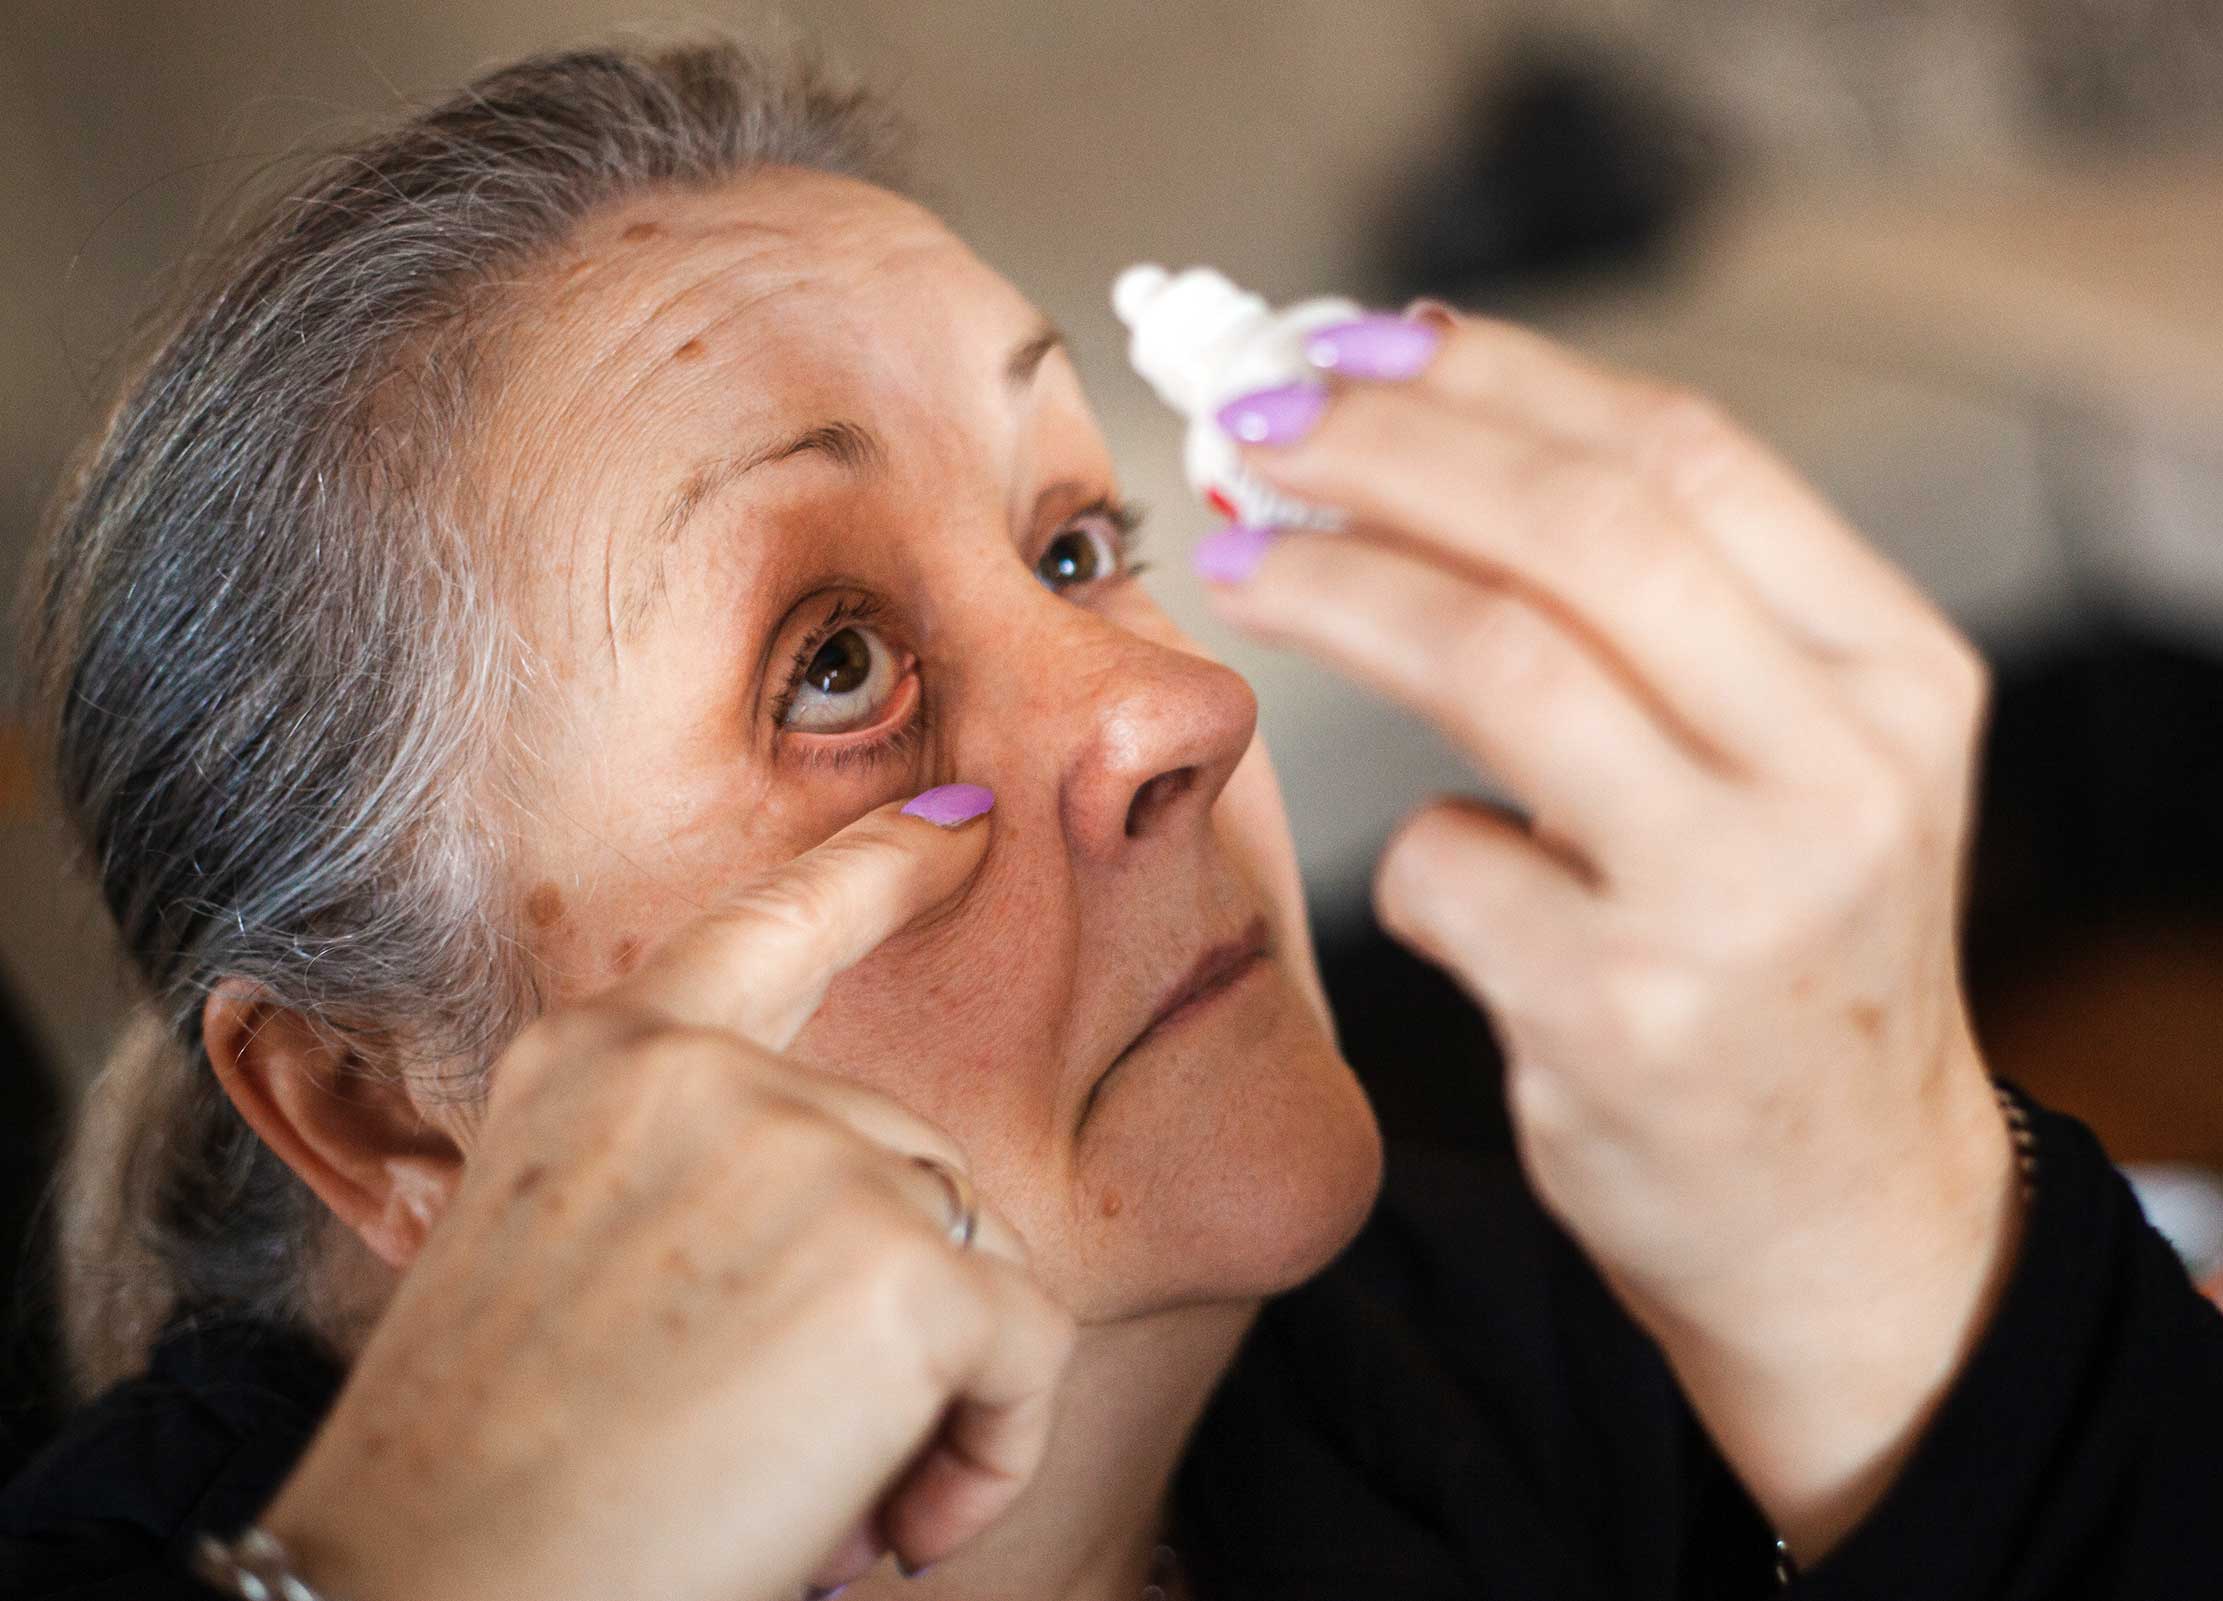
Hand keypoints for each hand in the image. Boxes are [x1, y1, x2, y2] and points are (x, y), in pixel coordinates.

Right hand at [258, 795, 1074, 1600]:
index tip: (969, 819)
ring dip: (935, 1387)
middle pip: (903, 1157)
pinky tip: (894, 1529)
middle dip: (888, 1300)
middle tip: (791, 1452)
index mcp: (600, 1059)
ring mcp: (804, 1152)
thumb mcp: (557, 1266)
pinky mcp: (897, 1265)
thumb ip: (696, 1195)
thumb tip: (860, 1249)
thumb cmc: (486, 1475)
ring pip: (969, 1252)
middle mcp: (702, 1073)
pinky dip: (994, 1448)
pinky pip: (1028, 1346)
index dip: (884, 866)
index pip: (770, 924)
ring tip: (828, 1505)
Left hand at [1202, 311, 2019, 1554]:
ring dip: (1337, 588)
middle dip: (1387, 452)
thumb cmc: (1785, 962)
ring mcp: (1737, 895)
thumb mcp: (1803, 769)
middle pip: (1580, 527)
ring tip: (1238, 561)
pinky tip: (1445, 879)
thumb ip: (1674, 623)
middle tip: (1253, 428)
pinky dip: (1410, 850)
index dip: (1496, 379)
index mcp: (1895, 674)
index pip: (1683, 456)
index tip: (1354, 347)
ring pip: (1496, 657)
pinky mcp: (1624, 1013)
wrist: (1847, 1218)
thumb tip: (1432, 435)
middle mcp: (1841, 769)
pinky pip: (1443, 865)